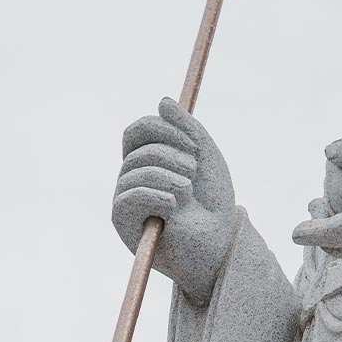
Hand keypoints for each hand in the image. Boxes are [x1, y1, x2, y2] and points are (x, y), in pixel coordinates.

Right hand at [115, 97, 236, 302]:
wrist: (218, 241)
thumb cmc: (212, 202)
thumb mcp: (205, 156)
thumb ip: (186, 127)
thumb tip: (162, 100)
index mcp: (148, 159)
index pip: (138, 130)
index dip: (163, 129)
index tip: (193, 143)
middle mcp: (132, 176)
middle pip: (138, 147)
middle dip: (172, 154)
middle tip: (194, 172)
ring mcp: (125, 198)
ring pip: (134, 169)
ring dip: (169, 177)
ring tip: (187, 193)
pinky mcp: (122, 221)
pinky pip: (128, 195)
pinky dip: (156, 196)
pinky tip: (174, 207)